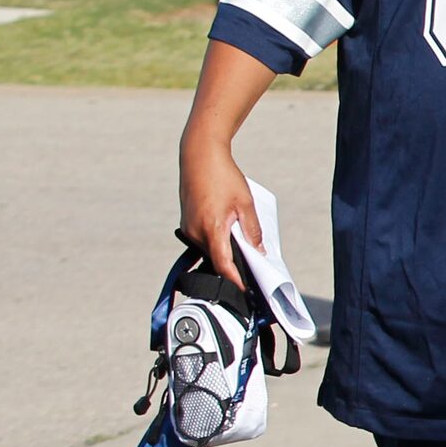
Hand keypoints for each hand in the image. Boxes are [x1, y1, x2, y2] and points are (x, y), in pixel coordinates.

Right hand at [178, 137, 259, 283]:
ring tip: (243, 253)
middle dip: (232, 267)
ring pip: (209, 250)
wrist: (199, 156)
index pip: (222, 265)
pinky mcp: (187, 222)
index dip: (234, 280)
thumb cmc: (223, 177)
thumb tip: (258, 251)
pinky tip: (228, 236)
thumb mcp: (245, 203)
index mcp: (211, 229)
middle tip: (251, 273)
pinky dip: (216, 242)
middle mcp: (195, 232)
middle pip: (215, 259)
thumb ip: (252, 230)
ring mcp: (188, 227)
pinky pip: (203, 239)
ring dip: (224, 253)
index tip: (245, 291)